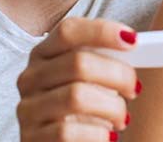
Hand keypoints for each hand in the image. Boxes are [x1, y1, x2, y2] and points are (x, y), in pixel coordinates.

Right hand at [16, 17, 140, 140]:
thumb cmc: (82, 109)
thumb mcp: (88, 79)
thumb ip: (103, 58)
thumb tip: (133, 42)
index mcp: (44, 54)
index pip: (68, 30)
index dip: (102, 31)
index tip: (133, 41)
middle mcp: (31, 78)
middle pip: (78, 63)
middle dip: (117, 74)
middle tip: (134, 88)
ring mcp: (28, 109)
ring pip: (76, 97)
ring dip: (111, 108)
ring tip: (122, 118)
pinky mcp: (32, 138)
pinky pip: (68, 133)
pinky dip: (98, 135)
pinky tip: (106, 136)